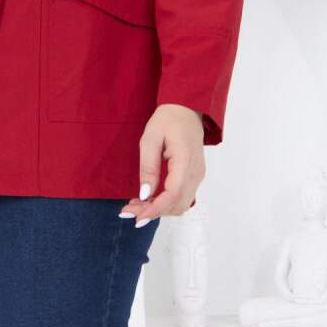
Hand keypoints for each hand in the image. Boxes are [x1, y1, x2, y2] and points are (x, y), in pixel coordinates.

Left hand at [119, 104, 205, 224]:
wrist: (186, 109)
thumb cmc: (167, 120)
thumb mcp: (150, 139)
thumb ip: (148, 167)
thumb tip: (145, 194)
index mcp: (185, 161)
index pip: (173, 194)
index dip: (155, 209)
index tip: (136, 216)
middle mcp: (196, 172)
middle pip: (177, 204)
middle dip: (153, 212)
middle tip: (129, 210)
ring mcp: (198, 175)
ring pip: (181, 204)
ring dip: (160, 209)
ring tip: (136, 205)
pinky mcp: (195, 176)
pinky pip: (183, 197)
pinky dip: (166, 203)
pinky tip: (150, 199)